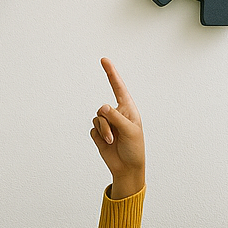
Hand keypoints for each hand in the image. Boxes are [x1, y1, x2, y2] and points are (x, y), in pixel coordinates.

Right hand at [89, 57, 145, 199]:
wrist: (127, 167)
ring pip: (97, 119)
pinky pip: (93, 129)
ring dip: (105, 131)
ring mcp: (107, 123)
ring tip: (113, 141)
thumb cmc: (134, 148)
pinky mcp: (99, 133)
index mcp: (128, 109)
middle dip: (108, 122)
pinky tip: (107, 143)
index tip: (104, 60)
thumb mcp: (130, 130)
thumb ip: (116, 117)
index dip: (111, 73)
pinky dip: (99, 137)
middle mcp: (116, 113)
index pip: (118, 87)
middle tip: (117, 134)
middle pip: (103, 108)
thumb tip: (101, 108)